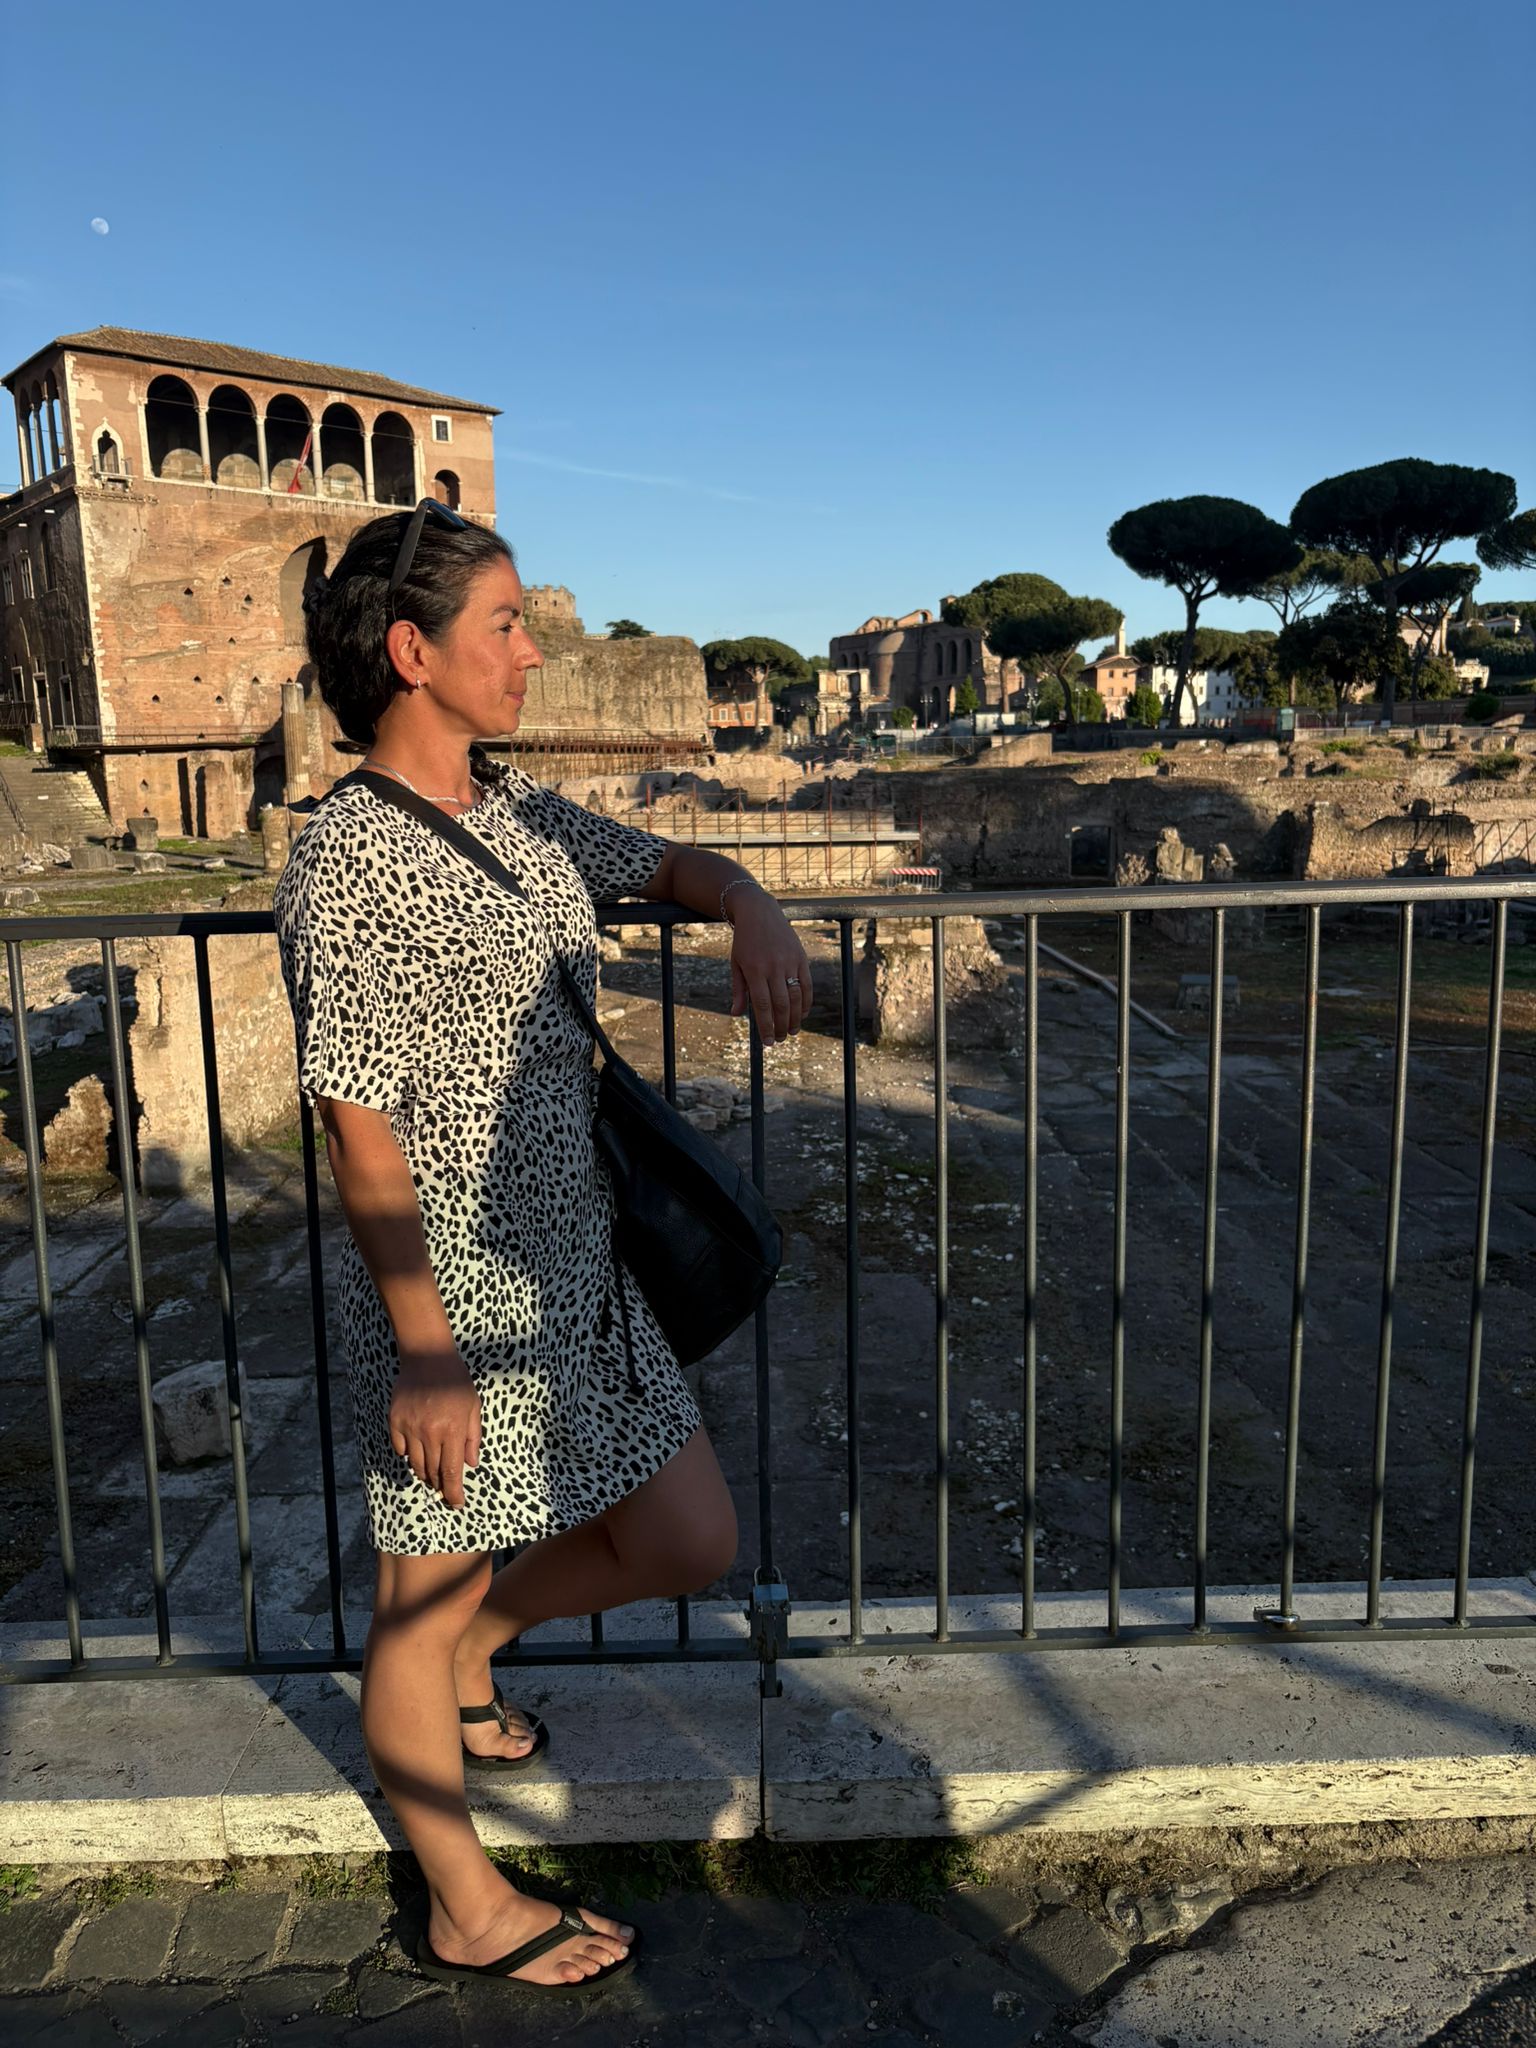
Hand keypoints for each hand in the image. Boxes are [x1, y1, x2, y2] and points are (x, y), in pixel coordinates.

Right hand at [389, 1345, 481, 1507]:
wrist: (427, 1357)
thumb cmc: (456, 1381)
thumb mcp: (473, 1407)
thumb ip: (472, 1437)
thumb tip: (470, 1465)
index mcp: (453, 1429)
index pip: (452, 1471)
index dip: (454, 1492)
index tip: (456, 1504)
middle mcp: (430, 1432)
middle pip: (432, 1471)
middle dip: (440, 1484)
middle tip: (445, 1488)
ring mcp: (410, 1427)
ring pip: (415, 1463)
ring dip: (424, 1473)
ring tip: (431, 1474)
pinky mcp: (395, 1421)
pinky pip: (400, 1448)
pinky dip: (408, 1455)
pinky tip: (415, 1452)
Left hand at [727, 887, 812, 1046]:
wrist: (759, 912)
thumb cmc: (744, 941)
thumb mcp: (736, 964)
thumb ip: (739, 990)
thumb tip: (737, 1014)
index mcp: (754, 970)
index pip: (763, 1006)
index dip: (766, 1027)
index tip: (767, 1042)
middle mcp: (773, 967)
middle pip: (781, 1005)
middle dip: (781, 1026)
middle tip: (779, 1040)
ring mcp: (789, 962)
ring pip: (796, 997)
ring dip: (795, 1018)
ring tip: (791, 1031)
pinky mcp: (801, 958)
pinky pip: (807, 984)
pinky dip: (806, 1002)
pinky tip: (801, 1014)